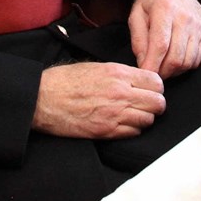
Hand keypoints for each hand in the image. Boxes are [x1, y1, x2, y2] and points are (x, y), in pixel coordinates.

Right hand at [32, 62, 164, 138]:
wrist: (43, 99)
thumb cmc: (65, 81)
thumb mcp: (96, 67)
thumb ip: (120, 74)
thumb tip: (138, 81)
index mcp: (118, 73)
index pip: (156, 82)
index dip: (155, 88)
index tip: (150, 90)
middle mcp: (120, 93)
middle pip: (158, 103)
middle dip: (155, 104)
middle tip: (146, 105)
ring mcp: (114, 114)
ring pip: (148, 120)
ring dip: (144, 118)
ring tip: (133, 115)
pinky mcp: (106, 131)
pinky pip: (133, 133)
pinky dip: (132, 130)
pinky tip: (123, 124)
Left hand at [128, 0, 200, 76]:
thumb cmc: (152, 1)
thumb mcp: (137, 14)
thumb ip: (138, 39)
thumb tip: (143, 63)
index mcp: (164, 9)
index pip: (160, 45)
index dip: (152, 64)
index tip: (145, 74)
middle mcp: (185, 17)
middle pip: (175, 57)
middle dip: (162, 72)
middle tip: (153, 73)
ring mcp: (197, 26)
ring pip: (187, 61)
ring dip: (174, 71)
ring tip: (162, 68)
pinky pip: (197, 58)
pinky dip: (185, 66)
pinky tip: (174, 62)